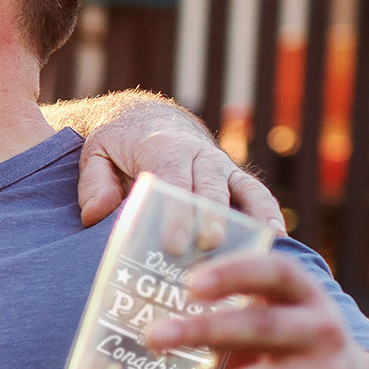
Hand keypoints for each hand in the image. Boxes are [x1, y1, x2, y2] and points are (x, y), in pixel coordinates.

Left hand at [75, 103, 285, 231]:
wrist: (147, 119)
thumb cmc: (118, 145)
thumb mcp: (95, 155)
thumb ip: (93, 184)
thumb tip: (96, 214)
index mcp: (161, 148)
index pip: (171, 180)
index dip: (176, 212)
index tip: (174, 243)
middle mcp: (196, 154)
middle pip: (207, 187)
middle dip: (209, 218)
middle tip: (207, 249)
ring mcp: (219, 164)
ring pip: (239, 188)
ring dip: (249, 215)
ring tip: (259, 243)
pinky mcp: (233, 176)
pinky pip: (254, 191)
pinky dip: (266, 210)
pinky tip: (274, 235)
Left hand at [145, 252, 368, 368]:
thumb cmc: (296, 350)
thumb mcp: (284, 319)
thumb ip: (238, 312)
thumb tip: (153, 319)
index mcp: (310, 297)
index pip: (278, 273)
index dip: (236, 273)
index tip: (190, 284)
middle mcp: (323, 333)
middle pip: (262, 329)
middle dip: (204, 332)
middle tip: (153, 337)